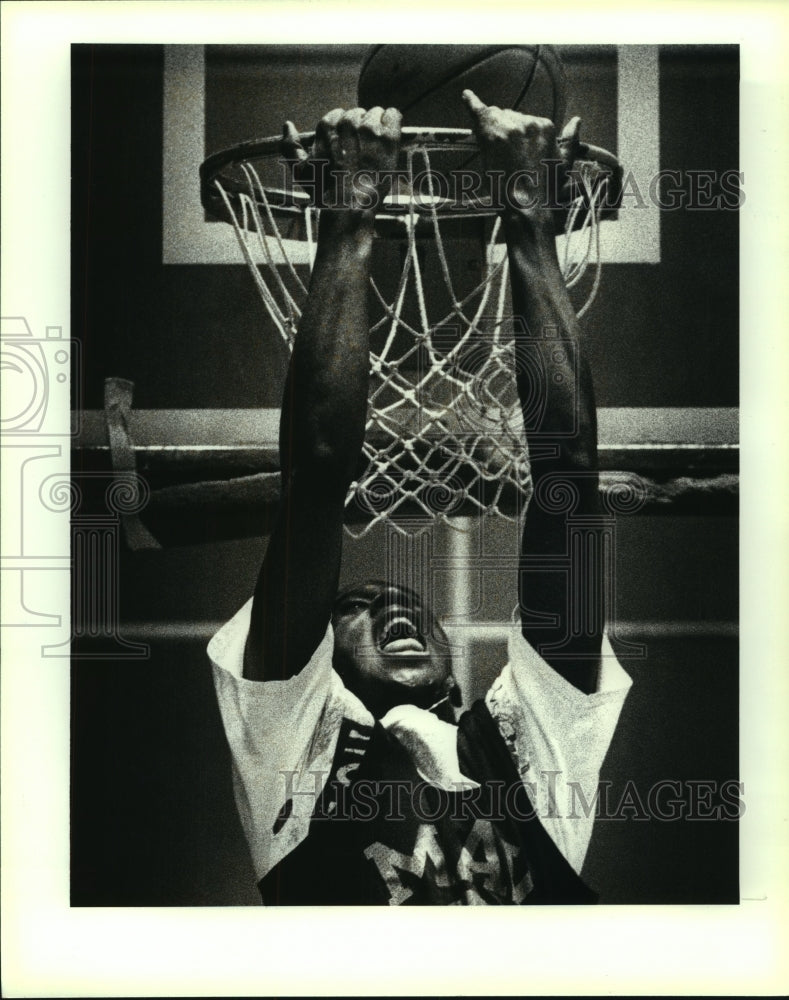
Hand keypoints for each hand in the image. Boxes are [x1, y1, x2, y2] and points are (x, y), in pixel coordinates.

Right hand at [281, 106, 401, 212]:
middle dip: (359, 130)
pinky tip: (388, 142)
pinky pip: (394, 115)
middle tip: (360, 153)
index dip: (342, 132)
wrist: (349, 210)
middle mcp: (348, 123)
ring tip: (374, 151)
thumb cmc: (325, 194)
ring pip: (376, 113)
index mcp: (327, 126)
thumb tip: (288, 125)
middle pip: (358, 114)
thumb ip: (290, 147)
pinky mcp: (388, 138)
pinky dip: (392, 124)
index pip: (338, 115)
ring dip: (376, 128)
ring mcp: (370, 130)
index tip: (346, 149)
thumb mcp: (300, 171)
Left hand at [462, 88, 559, 217]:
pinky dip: (471, 102)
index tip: (517, 154)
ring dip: (493, 130)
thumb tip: (577, 121)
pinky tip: (465, 95)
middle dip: (506, 133)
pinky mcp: (492, 136)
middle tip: (505, 158)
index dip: (518, 137)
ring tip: (494, 151)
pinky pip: (478, 112)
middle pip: (509, 117)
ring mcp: (509, 128)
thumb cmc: (546, 191)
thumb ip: (571, 139)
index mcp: (546, 127)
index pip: (526, 121)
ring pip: (495, 118)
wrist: (528, 209)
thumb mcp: (565, 163)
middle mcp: (528, 123)